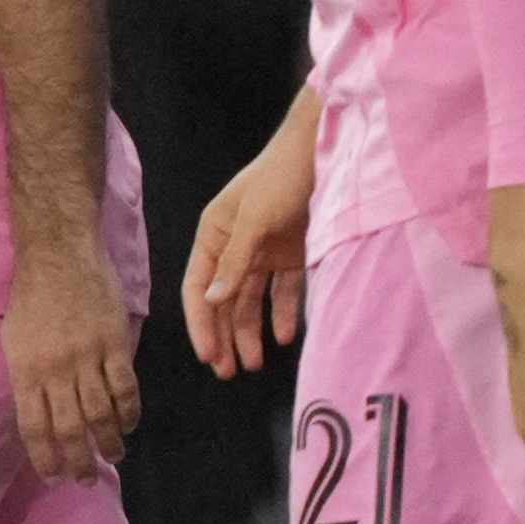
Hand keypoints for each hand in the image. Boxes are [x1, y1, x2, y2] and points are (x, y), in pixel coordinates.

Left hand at [3, 243, 138, 482]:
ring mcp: (86, 357)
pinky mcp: (113, 344)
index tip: (52, 477)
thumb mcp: (14, 341)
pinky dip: (128, 411)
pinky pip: (124, 387)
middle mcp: (55, 370)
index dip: (44, 458)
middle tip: (86, 478)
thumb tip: (38, 416)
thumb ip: (27, 379)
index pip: (33, 427)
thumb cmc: (32, 299)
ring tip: (113, 456)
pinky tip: (129, 425)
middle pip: (69, 428)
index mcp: (25, 371)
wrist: (59, 256)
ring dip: (108, 441)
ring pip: (100, 413)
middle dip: (78, 460)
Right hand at [183, 102, 317, 378]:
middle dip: (224, 336)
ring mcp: (263, 251)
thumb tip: (213, 301)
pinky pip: (283, 291)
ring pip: (251, 301)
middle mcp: (234, 246)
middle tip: (228, 372)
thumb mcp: (255, 219)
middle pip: (223, 300)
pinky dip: (284, 313)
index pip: (199, 288)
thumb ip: (235, 261)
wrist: (325, 151)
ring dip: (251, 332)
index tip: (209, 356)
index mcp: (213, 235)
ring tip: (256, 364)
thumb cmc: (282, 177)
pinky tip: (286, 336)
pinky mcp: (291, 253)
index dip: (201, 324)